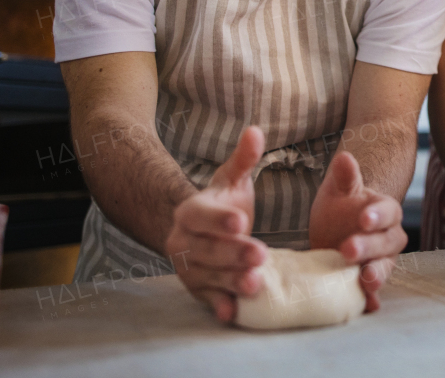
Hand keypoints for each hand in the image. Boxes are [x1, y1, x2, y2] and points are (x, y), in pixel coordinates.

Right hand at [165, 125, 270, 323]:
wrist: (199, 232)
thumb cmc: (222, 203)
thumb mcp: (232, 179)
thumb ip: (244, 158)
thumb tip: (256, 130)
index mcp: (190, 211)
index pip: (201, 215)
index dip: (218, 219)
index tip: (241, 221)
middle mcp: (183, 241)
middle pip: (206, 249)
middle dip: (232, 254)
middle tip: (260, 255)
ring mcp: (188, 267)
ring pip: (207, 276)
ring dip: (229, 282)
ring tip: (255, 284)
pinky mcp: (197, 289)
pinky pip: (206, 299)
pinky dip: (218, 306)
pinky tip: (233, 314)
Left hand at [307, 151, 406, 311]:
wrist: (336, 231)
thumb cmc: (341, 207)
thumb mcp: (338, 190)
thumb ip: (345, 177)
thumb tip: (344, 157)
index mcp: (385, 212)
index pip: (387, 212)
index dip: (377, 215)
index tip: (363, 218)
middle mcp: (389, 238)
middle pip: (385, 243)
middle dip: (369, 247)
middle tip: (347, 250)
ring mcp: (381, 261)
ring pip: (385, 268)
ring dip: (376, 275)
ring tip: (365, 281)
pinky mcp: (370, 280)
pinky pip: (374, 291)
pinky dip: (371, 299)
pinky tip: (366, 304)